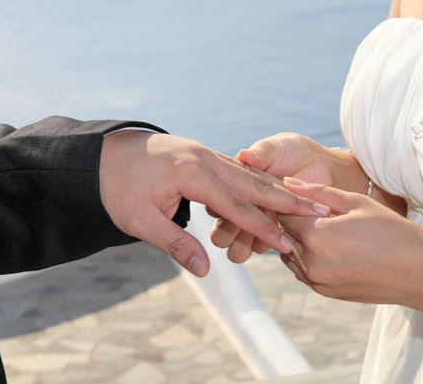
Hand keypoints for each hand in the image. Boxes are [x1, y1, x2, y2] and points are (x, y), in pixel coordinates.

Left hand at [99, 131, 329, 276]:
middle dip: (288, 199)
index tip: (288, 243)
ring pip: (250, 173)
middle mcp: (204, 158)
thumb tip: (206, 270)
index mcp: (190, 174)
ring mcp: (204, 153)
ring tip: (307, 200)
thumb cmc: (117, 189)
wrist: (102, 155)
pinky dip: (260, 180)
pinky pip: (238, 168)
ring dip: (278, 188)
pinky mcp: (202, 154)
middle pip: (254, 183)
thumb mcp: (139, 221)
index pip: (236, 206)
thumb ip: (175, 244)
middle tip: (321, 209)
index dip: (263, 227)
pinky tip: (273, 189)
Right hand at [211, 133, 369, 262]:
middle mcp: (239, 209)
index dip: (227, 206)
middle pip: (220, 236)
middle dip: (233, 232)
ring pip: (236, 251)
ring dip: (248, 243)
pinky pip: (260, 249)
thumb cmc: (294, 151)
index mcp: (232, 187)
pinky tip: (284, 232)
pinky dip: (268, 245)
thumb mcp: (276, 147)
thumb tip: (244, 156)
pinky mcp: (273, 236)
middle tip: (259, 217)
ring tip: (272, 226)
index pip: (216, 205)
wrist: (322, 165)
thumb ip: (261, 152)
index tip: (249, 198)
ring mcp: (255, 225)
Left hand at [277, 177, 422, 305]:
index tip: (294, 192)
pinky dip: (303, 255)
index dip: (287, 200)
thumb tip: (288, 182)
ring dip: (294, 238)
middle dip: (287, 218)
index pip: (284, 213)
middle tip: (301, 206)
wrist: (420, 273)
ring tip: (312, 224)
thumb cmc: (392, 231)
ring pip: (287, 253)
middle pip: (282, 234)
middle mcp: (312, 263)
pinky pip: (300, 270)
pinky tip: (322, 243)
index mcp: (318, 236)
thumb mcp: (356, 203)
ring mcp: (316, 281)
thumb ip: (318, 192)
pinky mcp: (323, 292)